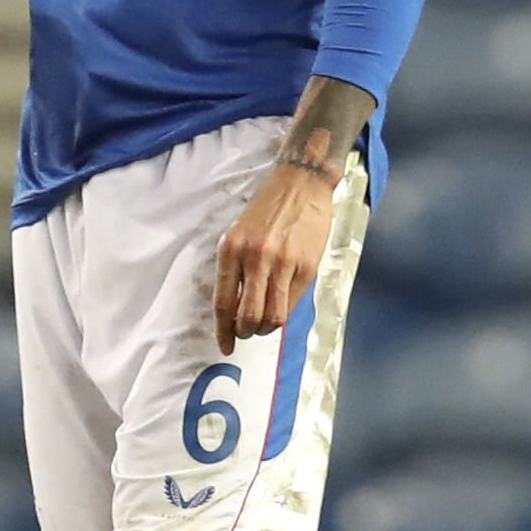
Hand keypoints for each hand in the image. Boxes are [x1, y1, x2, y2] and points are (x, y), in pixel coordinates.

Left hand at [213, 163, 338, 353]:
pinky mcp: (306, 267)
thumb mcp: (239, 234)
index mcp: (230, 249)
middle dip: (245, 333)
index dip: (223, 329)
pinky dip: (284, 314)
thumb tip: (234, 307)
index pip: (223, 301)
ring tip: (264, 326)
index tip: (224, 345)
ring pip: (272, 316)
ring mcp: (282, 264)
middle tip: (246, 334)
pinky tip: (280, 309)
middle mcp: (254, 258)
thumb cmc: (266, 210)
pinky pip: (292, 303)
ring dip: (266, 329)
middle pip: (247, 316)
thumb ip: (235, 268)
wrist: (300, 185)